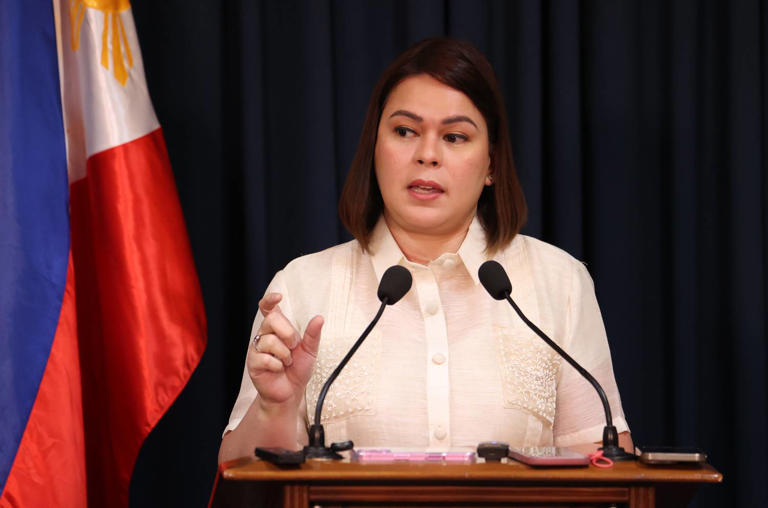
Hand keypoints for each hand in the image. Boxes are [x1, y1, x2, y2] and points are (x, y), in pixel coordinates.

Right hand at [247, 293, 322, 408]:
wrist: (290, 392)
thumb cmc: (298, 370)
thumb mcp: (310, 351)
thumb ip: (313, 335)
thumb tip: (319, 318)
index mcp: (277, 329)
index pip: (268, 309)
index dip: (270, 300)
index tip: (278, 297)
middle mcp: (264, 335)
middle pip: (271, 320)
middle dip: (288, 334)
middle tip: (293, 347)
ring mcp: (257, 348)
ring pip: (269, 340)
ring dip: (284, 354)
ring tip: (286, 362)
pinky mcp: (253, 362)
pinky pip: (265, 357)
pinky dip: (277, 365)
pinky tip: (278, 369)